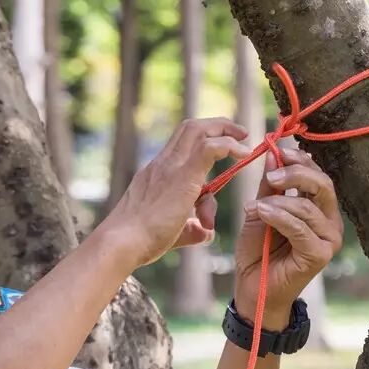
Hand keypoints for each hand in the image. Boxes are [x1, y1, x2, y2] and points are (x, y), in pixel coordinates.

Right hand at [105, 117, 252, 267]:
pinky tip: (244, 154)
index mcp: (157, 174)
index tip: (224, 150)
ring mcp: (171, 167)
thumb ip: (191, 229)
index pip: (181, 146)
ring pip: (198, 129)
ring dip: (225, 129)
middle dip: (218, 125)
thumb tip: (206, 233)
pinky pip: (209, 147)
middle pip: (190, 127)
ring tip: (245, 140)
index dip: (205, 142)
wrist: (122, 243)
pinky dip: (228, 145)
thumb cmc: (140, 242)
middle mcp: (163, 164)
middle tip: (239, 133)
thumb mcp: (171, 232)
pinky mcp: (182, 176)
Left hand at [234, 143, 342, 325]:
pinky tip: (261, 212)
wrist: (251, 287)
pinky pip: (300, 228)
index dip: (301, 160)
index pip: (318, 175)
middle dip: (296, 174)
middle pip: (323, 186)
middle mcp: (330, 221)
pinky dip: (279, 217)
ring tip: (255, 205)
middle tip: (270, 175)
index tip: (278, 150)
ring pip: (308, 207)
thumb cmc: (256, 251)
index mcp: (319, 208)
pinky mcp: (320, 255)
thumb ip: (269, 186)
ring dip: (278, 201)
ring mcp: (329, 239)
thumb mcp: (261, 210)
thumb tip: (273, 153)